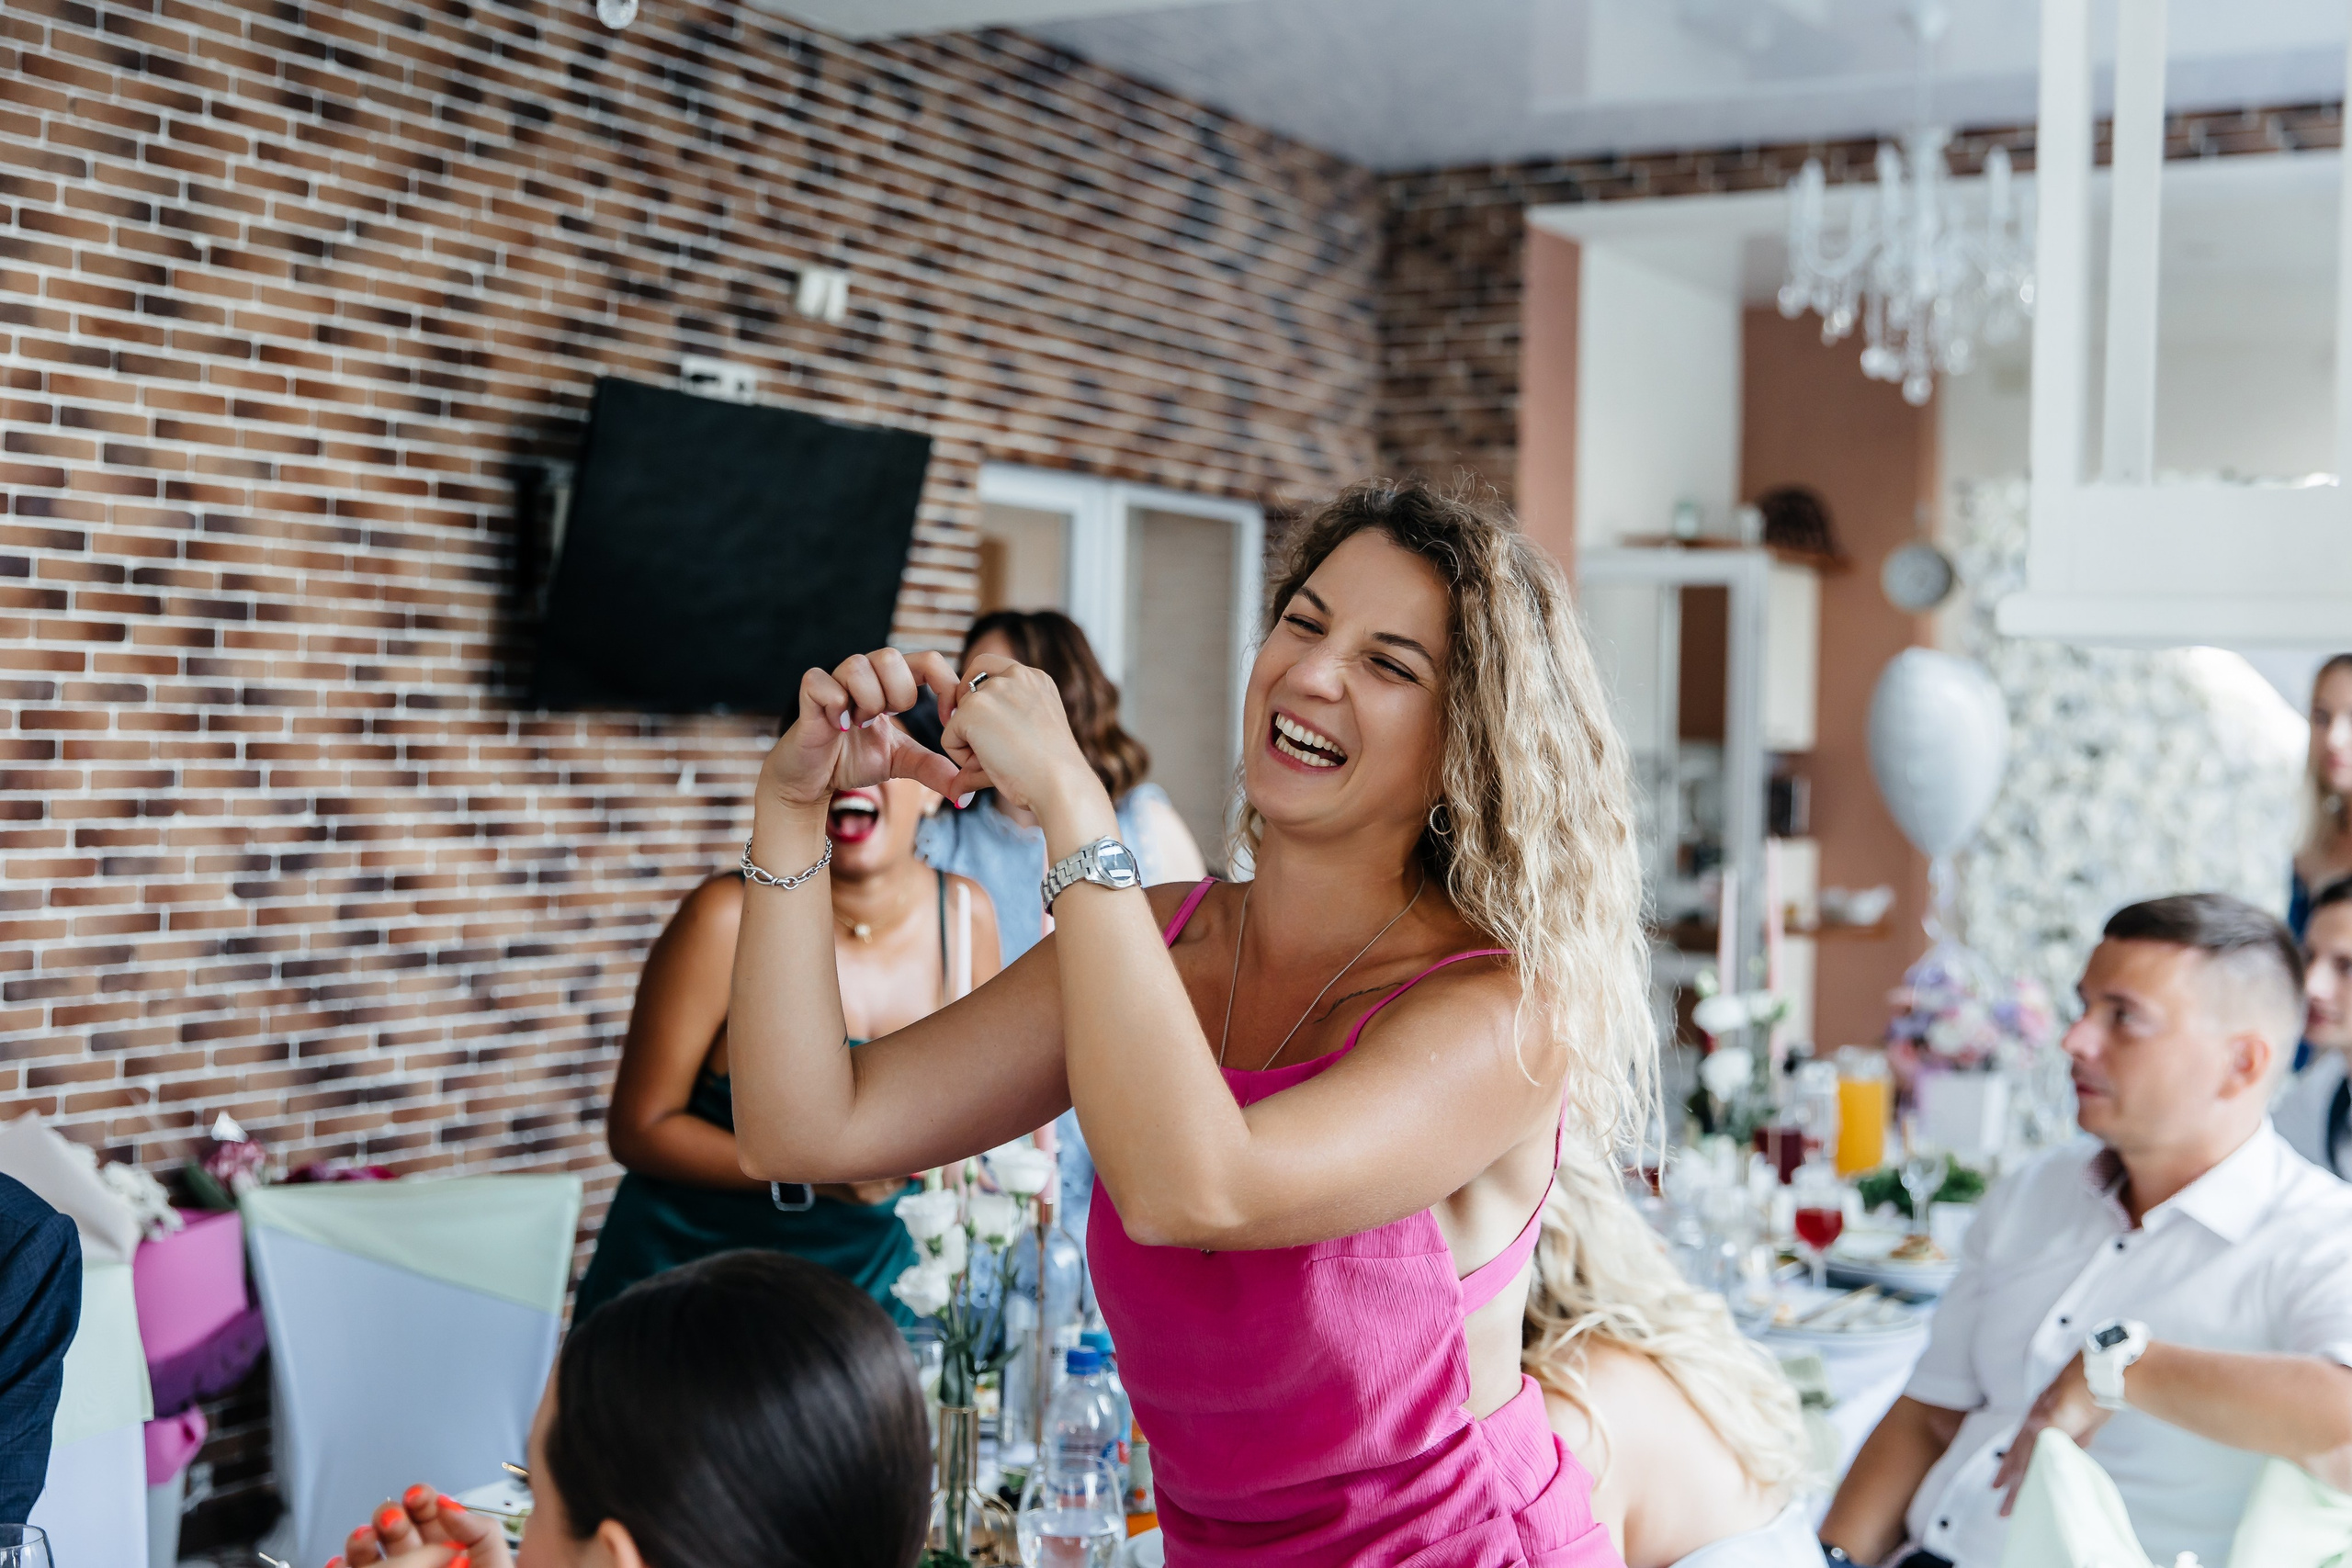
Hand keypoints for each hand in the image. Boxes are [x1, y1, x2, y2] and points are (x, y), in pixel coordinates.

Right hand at [332, 1483, 511, 1567]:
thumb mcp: (496, 1566)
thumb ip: (481, 1532)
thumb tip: (449, 1506)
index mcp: (449, 1551)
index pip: (429, 1516)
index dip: (421, 1500)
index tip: (419, 1497)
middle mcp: (418, 1564)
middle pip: (394, 1531)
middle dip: (391, 1518)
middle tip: (394, 1521)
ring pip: (366, 1554)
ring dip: (360, 1541)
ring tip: (364, 1539)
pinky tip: (341, 1564)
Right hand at [763, 649, 964, 810]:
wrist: (812, 780)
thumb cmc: (853, 761)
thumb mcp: (900, 762)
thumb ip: (932, 768)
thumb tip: (966, 791)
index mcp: (891, 684)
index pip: (927, 660)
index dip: (944, 684)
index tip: (946, 719)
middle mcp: (864, 674)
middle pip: (891, 656)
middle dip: (898, 693)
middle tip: (888, 719)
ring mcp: (835, 680)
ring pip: (859, 665)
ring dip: (867, 702)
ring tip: (859, 725)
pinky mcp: (810, 694)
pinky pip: (824, 682)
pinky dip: (836, 705)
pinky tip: (839, 726)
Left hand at [936, 655, 1107, 830]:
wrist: (1061, 784)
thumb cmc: (1052, 772)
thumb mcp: (1029, 742)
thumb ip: (998, 739)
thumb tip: (957, 786)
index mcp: (1035, 679)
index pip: (986, 667)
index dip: (976, 697)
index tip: (989, 727)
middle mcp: (1016, 675)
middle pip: (965, 692)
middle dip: (969, 722)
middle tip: (993, 750)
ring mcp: (993, 690)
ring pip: (957, 718)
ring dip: (970, 744)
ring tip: (998, 761)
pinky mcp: (973, 709)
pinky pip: (949, 739)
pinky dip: (962, 759)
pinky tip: (989, 765)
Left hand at [1993, 1353, 2112, 1514]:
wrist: (2099, 1374)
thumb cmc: (2094, 1392)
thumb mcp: (2084, 1421)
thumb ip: (2076, 1436)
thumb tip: (2074, 1449)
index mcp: (2040, 1418)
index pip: (2021, 1446)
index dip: (2011, 1465)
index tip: (2000, 1482)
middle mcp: (2034, 1420)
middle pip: (2017, 1456)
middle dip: (2008, 1480)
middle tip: (1997, 1502)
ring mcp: (2038, 1422)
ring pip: (2023, 1460)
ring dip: (2016, 1485)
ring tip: (2007, 1506)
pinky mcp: (2047, 1424)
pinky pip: (2035, 1456)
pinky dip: (2031, 1475)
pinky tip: (2026, 1491)